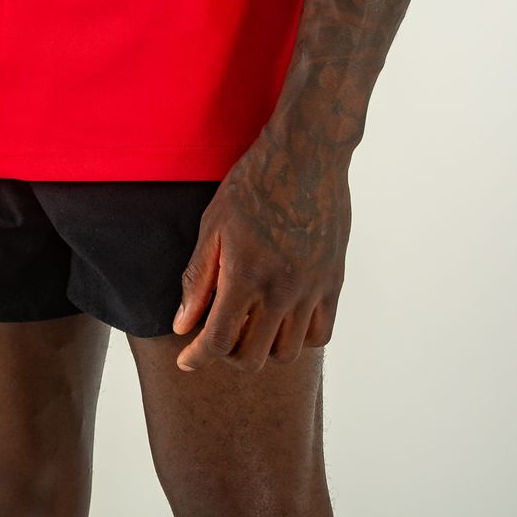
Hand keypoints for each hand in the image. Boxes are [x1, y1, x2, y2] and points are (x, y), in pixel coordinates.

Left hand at [172, 134, 351, 369]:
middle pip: (253, 358)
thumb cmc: (253, 184)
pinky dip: (299, 339)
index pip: (218, 341)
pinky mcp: (334, 282)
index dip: (197, 357)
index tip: (186, 360)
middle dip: (228, 355)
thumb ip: (198, 279)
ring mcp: (312, 289)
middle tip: (219, 334)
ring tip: (251, 325)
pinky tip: (283, 320)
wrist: (306, 156)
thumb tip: (182, 325)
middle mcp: (281, 291)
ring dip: (264, 349)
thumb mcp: (213, 226)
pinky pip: (320, 334)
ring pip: (288, 353)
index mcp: (245, 276)